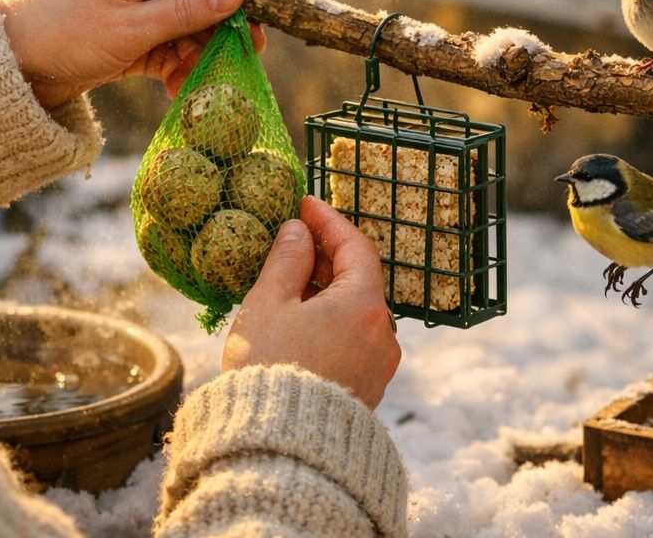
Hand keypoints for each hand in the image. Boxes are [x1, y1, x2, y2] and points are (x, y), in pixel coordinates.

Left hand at [0, 0, 265, 107]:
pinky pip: (165, 45)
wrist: (6, 72)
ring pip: (185, 19)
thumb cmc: (60, 39)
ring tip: (204, 81)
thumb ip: (185, 11)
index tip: (249, 1)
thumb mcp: (130, 29)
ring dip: (199, 49)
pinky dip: (176, 65)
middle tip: (247, 51)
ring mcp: (130, 6)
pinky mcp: (124, 36)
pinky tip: (177, 90)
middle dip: (221, 19)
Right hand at [222, 196, 400, 408]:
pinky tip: (300, 320)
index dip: (329, 221)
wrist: (278, 448)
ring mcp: (379, 365)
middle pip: (360, 279)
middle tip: (293, 239)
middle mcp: (383, 334)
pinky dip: (332, 320)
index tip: (305, 204)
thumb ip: (286, 260)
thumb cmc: (269, 368)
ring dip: (327, 291)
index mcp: (364, 306)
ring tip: (289, 281)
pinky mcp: (368, 388)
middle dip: (326, 257)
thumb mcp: (268, 304)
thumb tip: (297, 231)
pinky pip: (354, 339)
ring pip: (357, 311)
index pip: (355, 247)